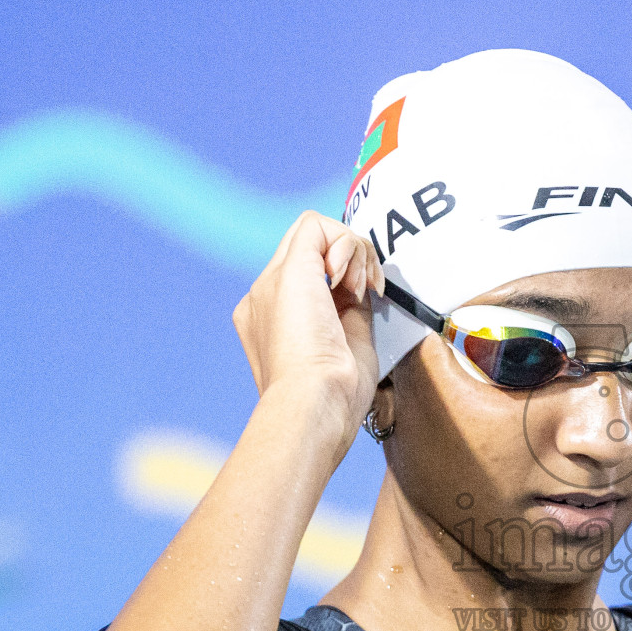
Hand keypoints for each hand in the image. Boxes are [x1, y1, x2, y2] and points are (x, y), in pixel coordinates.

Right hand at [232, 211, 384, 441]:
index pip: (307, 272)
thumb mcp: (346, 345)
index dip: (344, 273)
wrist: (314, 405)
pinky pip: (315, 225)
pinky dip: (346, 243)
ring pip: (315, 232)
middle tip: (368, 290)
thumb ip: (347, 312)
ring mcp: (270, 285)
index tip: (366, 300)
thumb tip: (360, 290)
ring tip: (361, 290)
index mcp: (271, 321)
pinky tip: (352, 279)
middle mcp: (262, 299)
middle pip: (308, 247)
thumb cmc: (334, 397)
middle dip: (352, 258)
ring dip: (353, 252)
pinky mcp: (288, 273)